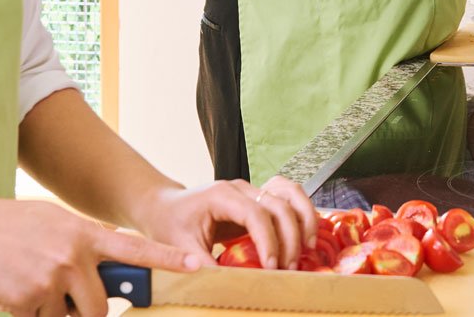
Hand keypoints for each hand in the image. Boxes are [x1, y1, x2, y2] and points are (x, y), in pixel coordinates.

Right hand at [0, 198, 191, 316]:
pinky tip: (15, 290)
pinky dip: (28, 313)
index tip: (195, 266)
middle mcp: (75, 256)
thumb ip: (87, 244)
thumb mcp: (59, 222)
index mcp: (87, 234)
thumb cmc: (17, 225)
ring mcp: (52, 278)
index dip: (167, 260)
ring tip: (33, 285)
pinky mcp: (28, 298)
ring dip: (53, 313)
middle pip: (100, 306)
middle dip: (87, 312)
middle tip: (67, 298)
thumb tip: (109, 272)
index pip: (136, 249)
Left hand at [134, 176, 318, 271]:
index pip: (255, 213)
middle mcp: (241, 187)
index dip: (268, 240)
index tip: (272, 267)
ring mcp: (252, 189)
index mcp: (222, 195)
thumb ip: (203, 264)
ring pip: (290, 195)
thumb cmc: (171, 223)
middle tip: (289, 268)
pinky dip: (301, 213)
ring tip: (308, 248)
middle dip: (289, 237)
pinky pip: (288, 197)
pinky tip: (305, 235)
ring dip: (303, 220)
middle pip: (278, 205)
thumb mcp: (181, 246)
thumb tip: (228, 285)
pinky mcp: (258, 197)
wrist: (165, 206)